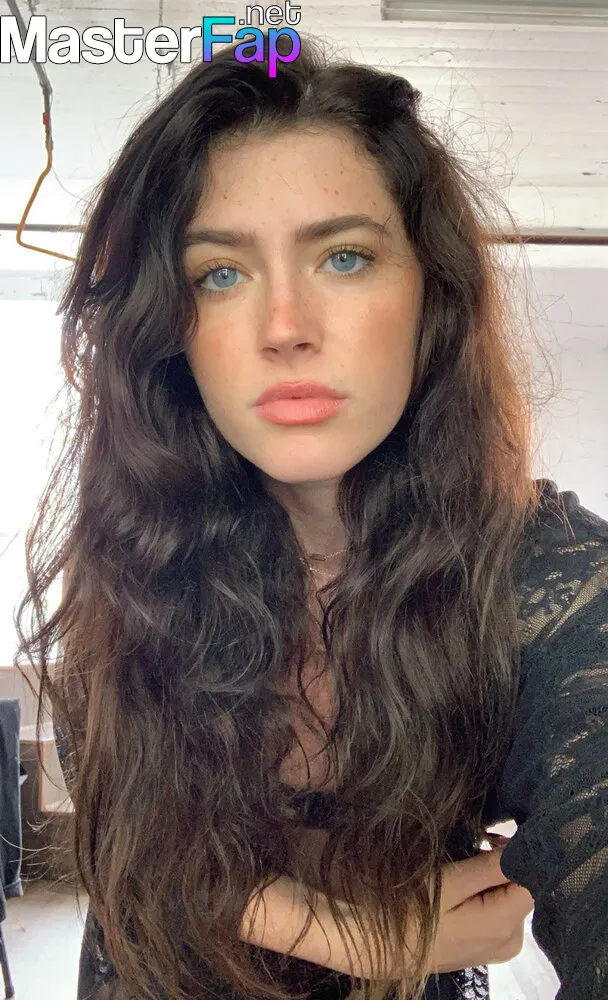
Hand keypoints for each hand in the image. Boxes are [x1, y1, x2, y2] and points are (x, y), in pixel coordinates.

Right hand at [421, 841, 533, 974]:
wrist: (383, 950)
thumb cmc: (412, 914)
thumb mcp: (449, 883)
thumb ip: (491, 868)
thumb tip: (524, 847)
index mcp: (506, 924)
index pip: (534, 880)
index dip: (517, 855)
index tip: (490, 840)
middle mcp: (512, 939)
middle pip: (521, 888)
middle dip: (501, 866)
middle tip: (468, 852)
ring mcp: (501, 946)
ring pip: (509, 897)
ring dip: (491, 879)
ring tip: (459, 871)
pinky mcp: (489, 946)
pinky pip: (499, 911)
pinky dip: (485, 895)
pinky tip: (460, 890)